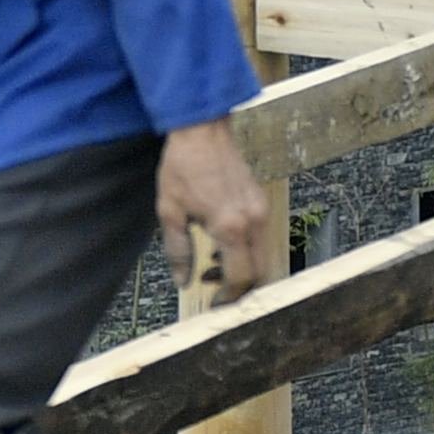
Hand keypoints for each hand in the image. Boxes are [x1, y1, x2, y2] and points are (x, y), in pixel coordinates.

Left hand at [159, 117, 273, 298]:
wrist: (202, 130)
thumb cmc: (183, 165)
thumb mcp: (170, 211)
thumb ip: (178, 251)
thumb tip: (183, 280)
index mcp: (230, 227)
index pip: (241, 277)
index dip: (229, 297)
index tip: (215, 304)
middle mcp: (253, 221)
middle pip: (262, 273)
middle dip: (242, 290)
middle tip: (217, 293)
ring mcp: (261, 211)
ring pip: (264, 257)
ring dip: (244, 270)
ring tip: (211, 268)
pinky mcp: (261, 203)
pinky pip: (261, 238)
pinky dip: (246, 252)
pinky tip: (220, 246)